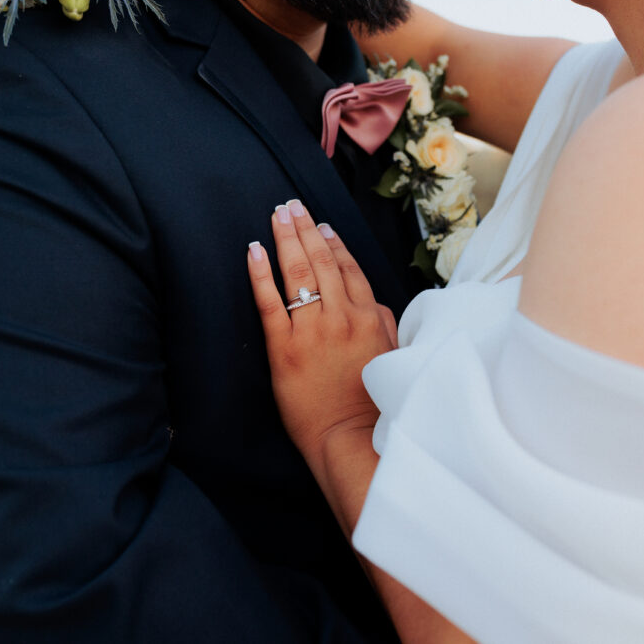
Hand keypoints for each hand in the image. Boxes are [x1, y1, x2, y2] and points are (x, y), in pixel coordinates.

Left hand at [247, 200, 397, 458]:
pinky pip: (269, 302)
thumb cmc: (371, 403)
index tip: (320, 224)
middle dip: (305, 229)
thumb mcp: (390, 356)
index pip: (349, 268)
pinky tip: (254, 249)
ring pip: (299, 273)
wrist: (350, 438)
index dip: (333, 242)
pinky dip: (260, 274)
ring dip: (286, 239)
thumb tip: (369, 300)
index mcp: (367, 317)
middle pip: (322, 261)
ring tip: (277, 214)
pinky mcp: (284, 348)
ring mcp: (311, 331)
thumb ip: (381, 322)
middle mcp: (341, 317)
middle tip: (291, 205)